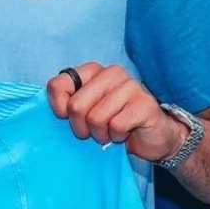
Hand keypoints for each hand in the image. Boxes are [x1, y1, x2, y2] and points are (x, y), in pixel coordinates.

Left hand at [45, 62, 185, 162]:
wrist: (152, 137)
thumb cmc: (113, 123)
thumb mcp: (85, 113)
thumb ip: (68, 105)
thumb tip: (57, 110)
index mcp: (92, 71)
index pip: (58, 84)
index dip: (58, 107)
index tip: (67, 118)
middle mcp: (112, 73)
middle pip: (76, 106)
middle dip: (81, 127)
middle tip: (93, 131)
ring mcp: (130, 86)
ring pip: (96, 118)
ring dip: (101, 134)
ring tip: (110, 132)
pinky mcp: (144, 104)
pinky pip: (116, 126)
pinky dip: (117, 137)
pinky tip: (125, 133)